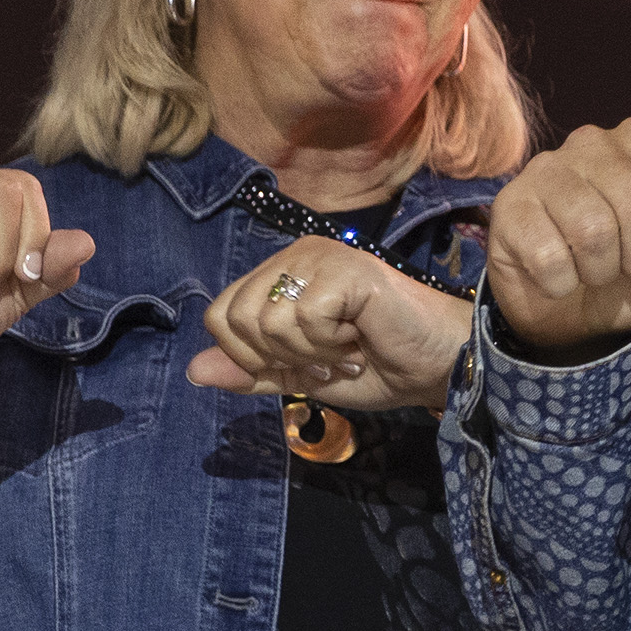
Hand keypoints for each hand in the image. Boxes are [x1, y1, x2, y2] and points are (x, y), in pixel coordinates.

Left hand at [187, 239, 474, 412]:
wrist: (438, 367)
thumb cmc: (378, 367)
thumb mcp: (302, 376)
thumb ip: (252, 370)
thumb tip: (192, 371)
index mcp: (281, 273)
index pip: (219, 316)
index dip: (249, 357)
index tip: (303, 365)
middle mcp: (296, 255)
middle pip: (235, 319)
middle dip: (280, 357)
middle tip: (328, 359)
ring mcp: (320, 256)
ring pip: (268, 321)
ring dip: (311, 354)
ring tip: (348, 349)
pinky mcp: (345, 268)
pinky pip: (304, 318)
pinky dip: (330, 345)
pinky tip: (360, 339)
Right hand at [483, 116, 630, 362]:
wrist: (568, 312)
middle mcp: (595, 139)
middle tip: (628, 266)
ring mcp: (547, 167)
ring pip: (593, 231)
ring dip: (601, 273)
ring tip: (594, 270)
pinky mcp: (511, 205)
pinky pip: (549, 257)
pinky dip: (563, 285)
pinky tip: (558, 276)